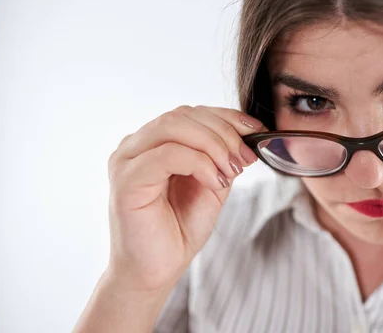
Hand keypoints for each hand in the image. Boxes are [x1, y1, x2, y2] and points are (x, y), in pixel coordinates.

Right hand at [105, 105, 263, 290]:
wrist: (156, 270)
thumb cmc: (178, 229)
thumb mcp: (212, 184)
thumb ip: (222, 157)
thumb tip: (247, 135)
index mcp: (153, 143)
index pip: (190, 113)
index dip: (226, 117)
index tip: (256, 131)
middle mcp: (135, 147)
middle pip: (183, 115)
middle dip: (223, 132)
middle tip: (245, 158)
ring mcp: (127, 161)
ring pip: (174, 126)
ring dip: (213, 145)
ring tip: (231, 171)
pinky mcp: (126, 181)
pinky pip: (167, 154)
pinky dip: (199, 163)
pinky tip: (215, 182)